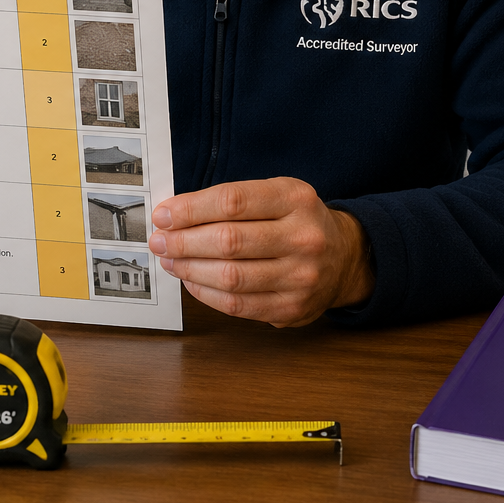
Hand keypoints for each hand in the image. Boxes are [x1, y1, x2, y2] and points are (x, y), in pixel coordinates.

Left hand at [149, 177, 374, 326]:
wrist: (344, 258)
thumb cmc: (298, 222)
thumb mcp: (278, 194)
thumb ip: (233, 201)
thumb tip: (176, 214)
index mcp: (296, 199)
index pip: (233, 201)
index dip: (191, 209)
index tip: (164, 214)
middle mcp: (304, 237)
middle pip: (229, 241)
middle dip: (184, 241)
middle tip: (159, 240)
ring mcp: (301, 276)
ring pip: (230, 277)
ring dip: (190, 269)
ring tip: (170, 259)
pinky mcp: (292, 308)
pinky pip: (237, 305)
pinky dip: (206, 293)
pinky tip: (191, 280)